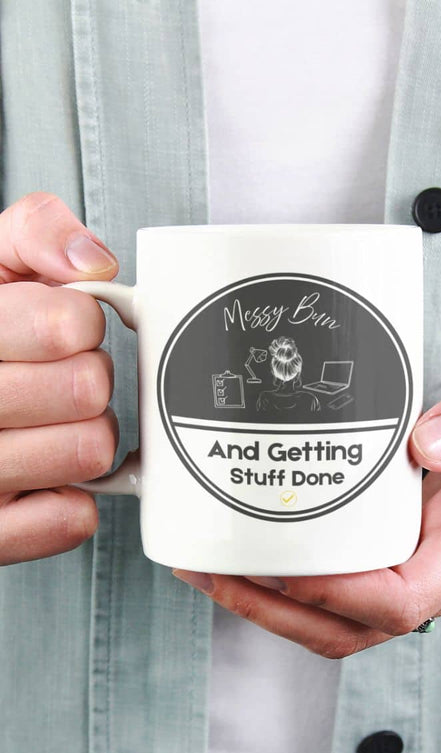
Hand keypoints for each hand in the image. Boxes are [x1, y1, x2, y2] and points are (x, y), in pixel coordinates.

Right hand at [0, 192, 118, 564]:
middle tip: (61, 378)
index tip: (63, 326)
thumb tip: (90, 262)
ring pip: (89, 450)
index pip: (67, 324)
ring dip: (86, 435)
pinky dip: (72, 500)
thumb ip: (36, 232)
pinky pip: (71, 520)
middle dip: (88, 376)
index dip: (81, 321)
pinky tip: (44, 478)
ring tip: (50, 426)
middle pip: (88, 388)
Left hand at [173, 346, 440, 657]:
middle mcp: (438, 563)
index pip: (402, 600)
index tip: (285, 568)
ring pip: (337, 611)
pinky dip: (289, 573)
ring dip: (270, 599)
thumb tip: (431, 443)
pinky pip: (339, 575)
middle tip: (211, 572)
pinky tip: (251, 543)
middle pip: (351, 624)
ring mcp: (413, 555)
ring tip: (209, 565)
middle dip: (275, 609)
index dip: (338, 596)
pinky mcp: (394, 538)